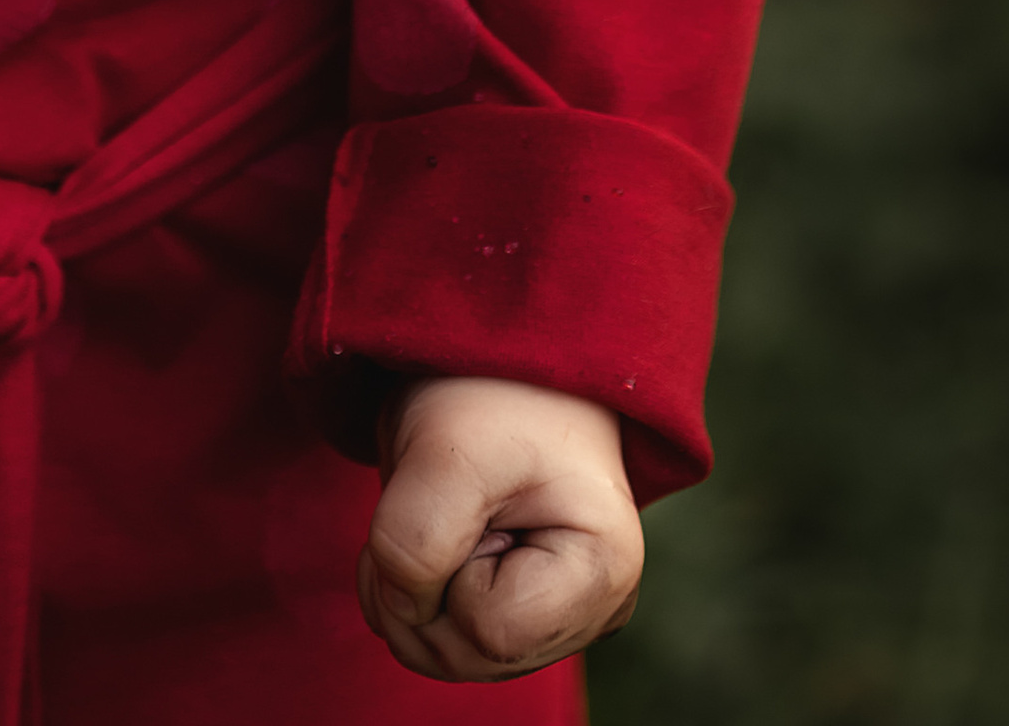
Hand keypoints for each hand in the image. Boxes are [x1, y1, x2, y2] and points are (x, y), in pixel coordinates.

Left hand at [358, 375, 642, 680]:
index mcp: (604, 569)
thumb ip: (413, 540)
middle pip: (469, 658)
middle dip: (415, 592)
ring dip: (408, 591)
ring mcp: (562, 613)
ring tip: (431, 510)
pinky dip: (415, 594)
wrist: (499, 350)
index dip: (441, 575)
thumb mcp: (444, 450)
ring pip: (451, 654)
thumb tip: (404, 613)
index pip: (490, 634)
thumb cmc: (488, 388)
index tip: (457, 497)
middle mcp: (597, 607)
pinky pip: (448, 639)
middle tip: (426, 501)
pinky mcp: (526, 608)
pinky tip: (434, 534)